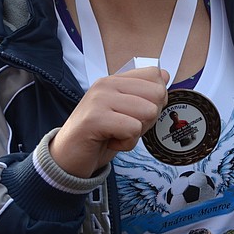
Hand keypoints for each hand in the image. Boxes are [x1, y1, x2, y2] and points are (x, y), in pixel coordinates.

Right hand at [50, 66, 168, 177]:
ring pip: (148, 111)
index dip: (155, 100)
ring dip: (137, 132)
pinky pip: (133, 129)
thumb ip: (143, 94)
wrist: (67, 159)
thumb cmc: (99, 136)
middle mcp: (106, 84)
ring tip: (117, 134)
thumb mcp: (124, 111)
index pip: (155, 74)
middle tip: (126, 126)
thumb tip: (166, 74)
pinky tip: (111, 142)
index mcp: (115, 80)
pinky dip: (127, 143)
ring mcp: (99, 100)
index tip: (136, 113)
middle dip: (149, 117)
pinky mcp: (95, 119)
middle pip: (157, 94)